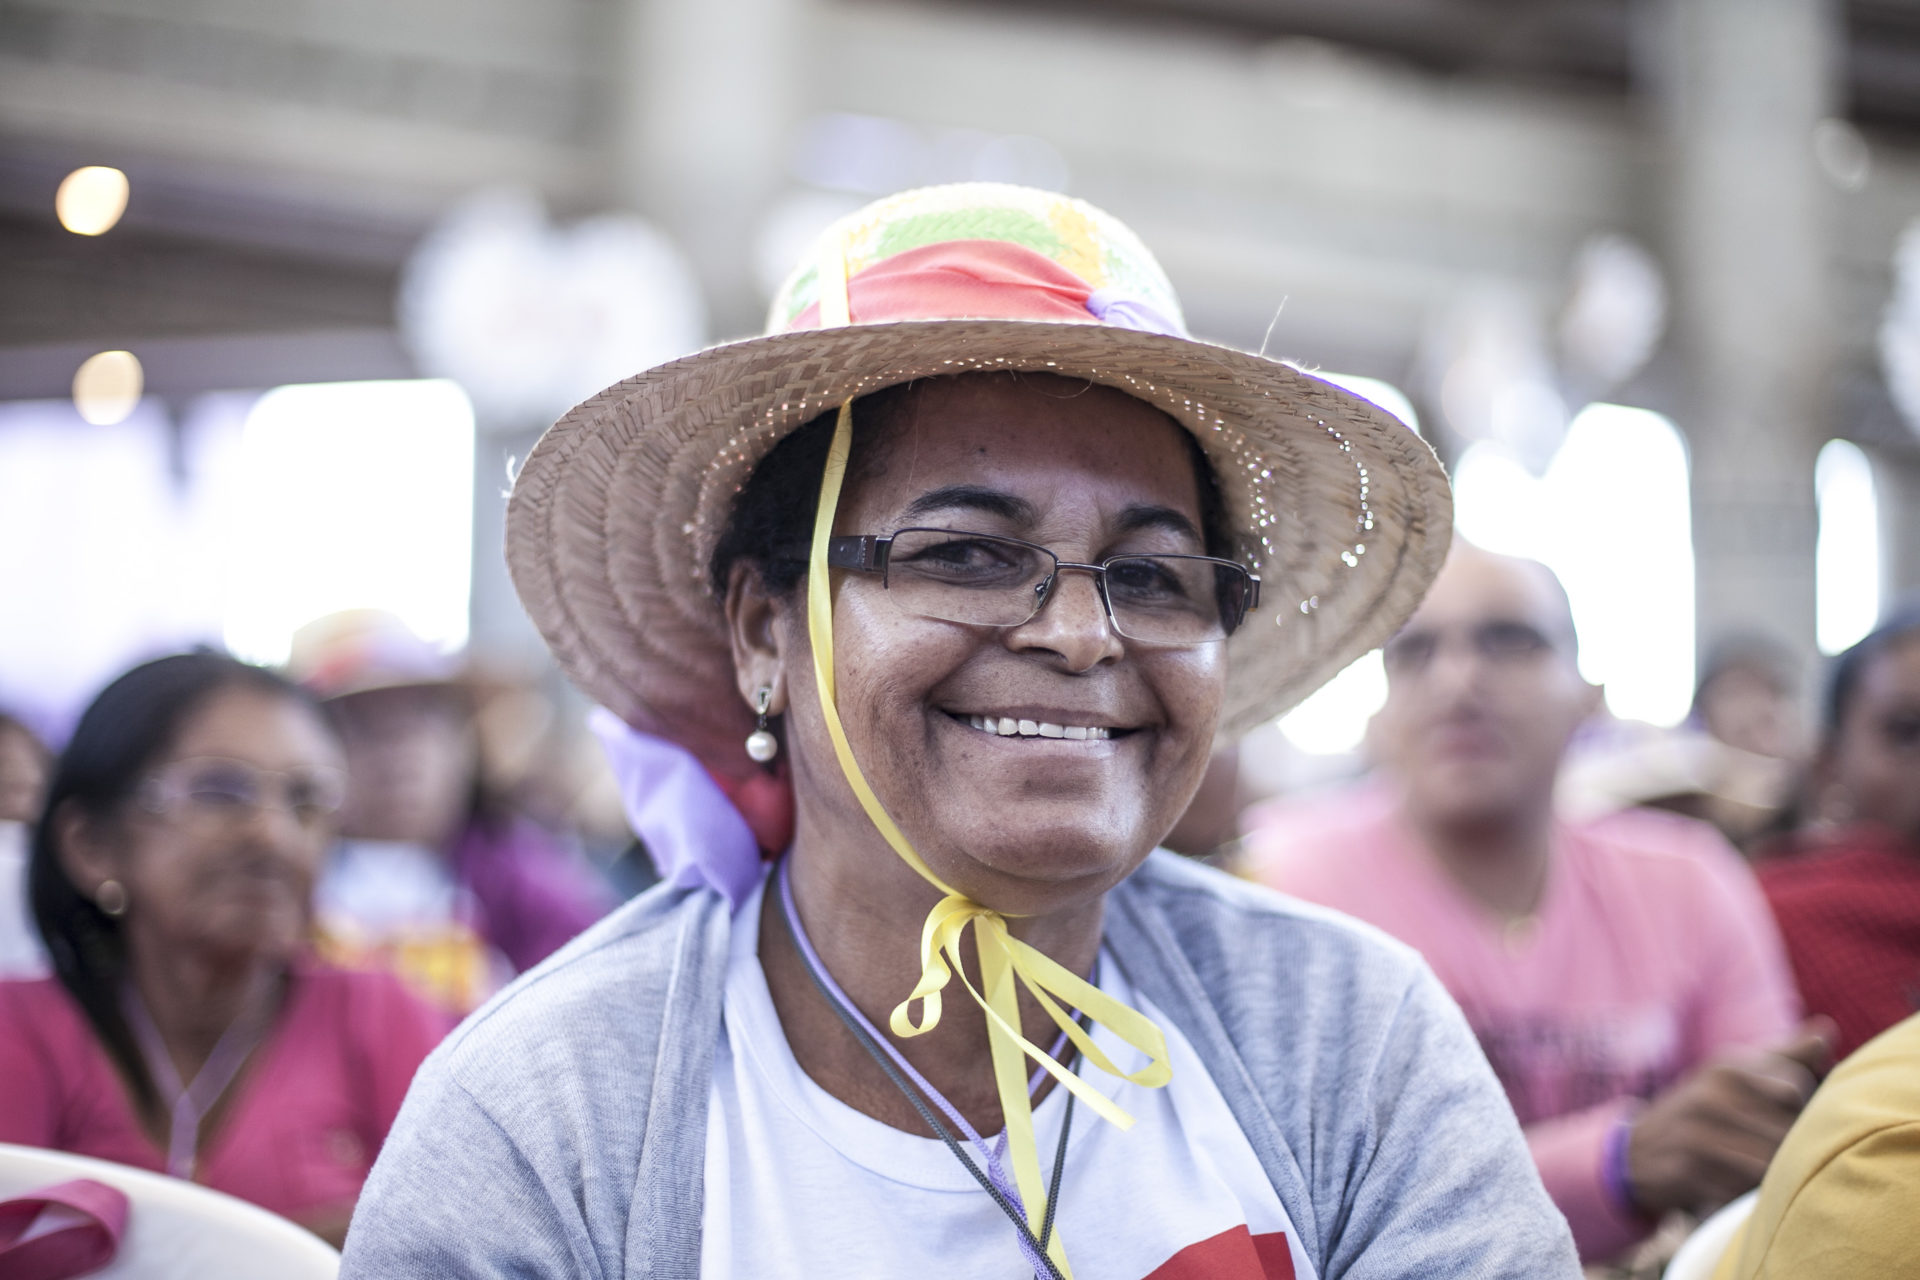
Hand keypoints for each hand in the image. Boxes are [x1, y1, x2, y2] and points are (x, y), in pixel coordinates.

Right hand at [1625, 1019, 1834, 1216]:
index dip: (1802, 1109)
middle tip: (1779, 1151)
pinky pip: (1742, 1191)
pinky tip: (1736, 1186)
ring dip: (1773, 1173)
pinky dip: (1747, 1194)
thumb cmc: (1704, 1109)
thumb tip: (1826, 1030)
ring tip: (1762, 1170)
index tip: (1788, 1117)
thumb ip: (1784, 1056)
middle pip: (1787, 1130)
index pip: (1795, 1089)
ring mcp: (1697, 1135)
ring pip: (1769, 1164)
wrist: (1637, 1149)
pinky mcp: (1688, 1172)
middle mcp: (1710, 1097)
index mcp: (1727, 1069)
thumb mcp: (1734, 1074)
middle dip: (1793, 1145)